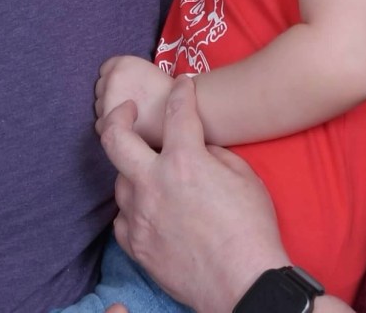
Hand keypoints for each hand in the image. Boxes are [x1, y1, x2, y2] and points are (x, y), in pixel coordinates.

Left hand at [95, 56, 172, 147]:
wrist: (187, 112)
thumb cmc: (170, 94)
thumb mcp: (148, 72)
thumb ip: (129, 76)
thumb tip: (115, 88)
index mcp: (122, 63)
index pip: (105, 68)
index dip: (115, 79)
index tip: (126, 87)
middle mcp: (112, 79)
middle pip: (100, 88)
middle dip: (111, 94)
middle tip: (130, 103)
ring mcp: (108, 101)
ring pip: (99, 107)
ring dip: (109, 110)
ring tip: (130, 116)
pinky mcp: (110, 122)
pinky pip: (100, 125)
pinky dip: (110, 127)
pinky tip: (128, 126)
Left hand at [99, 78, 289, 312]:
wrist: (242, 282)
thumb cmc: (250, 228)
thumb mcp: (242, 175)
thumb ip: (213, 153)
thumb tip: (198, 148)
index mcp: (184, 160)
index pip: (176, 111)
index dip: (181, 91)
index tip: (182, 84)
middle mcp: (153, 183)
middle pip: (114, 138)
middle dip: (117, 115)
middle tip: (126, 110)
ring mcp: (140, 217)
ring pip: (119, 181)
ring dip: (133, 171)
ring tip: (150, 171)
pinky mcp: (136, 246)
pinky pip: (122, 218)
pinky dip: (133, 209)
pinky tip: (149, 208)